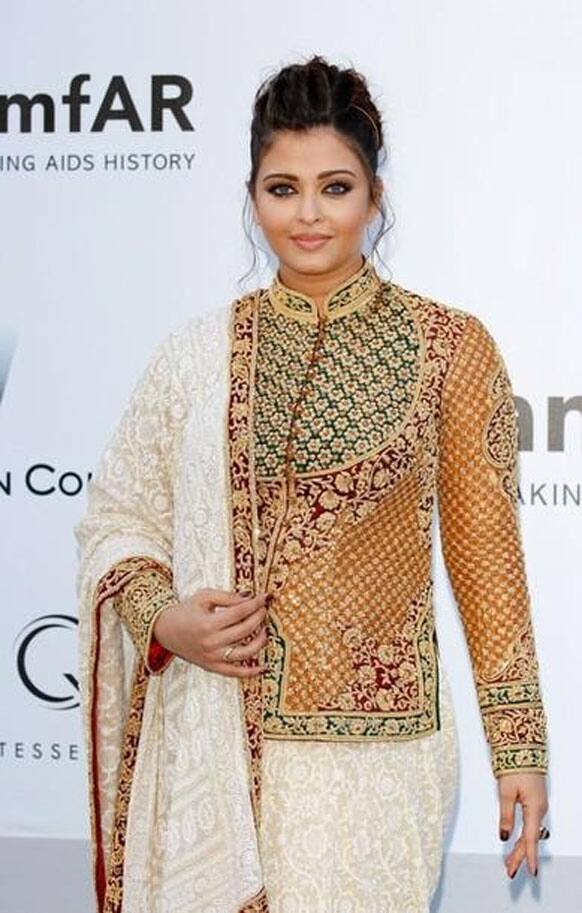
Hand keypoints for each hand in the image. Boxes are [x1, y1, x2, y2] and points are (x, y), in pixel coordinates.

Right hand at [153, 587, 269, 677]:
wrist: (165, 630)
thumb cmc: (185, 611)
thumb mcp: (203, 597)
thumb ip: (227, 596)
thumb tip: (250, 597)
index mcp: (208, 623)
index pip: (240, 612)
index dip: (255, 604)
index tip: (265, 598)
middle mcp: (211, 642)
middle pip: (245, 630)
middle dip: (259, 617)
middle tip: (264, 609)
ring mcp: (212, 657)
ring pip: (244, 653)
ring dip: (260, 641)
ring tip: (264, 630)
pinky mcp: (212, 667)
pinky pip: (235, 673)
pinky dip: (250, 672)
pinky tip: (263, 667)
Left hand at [498, 771, 548, 877]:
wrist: (524, 748)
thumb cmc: (516, 766)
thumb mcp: (506, 792)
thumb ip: (506, 815)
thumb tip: (504, 835)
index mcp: (534, 808)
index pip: (530, 838)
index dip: (528, 856)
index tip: (530, 871)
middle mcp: (540, 809)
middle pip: (529, 838)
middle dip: (520, 855)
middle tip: (510, 870)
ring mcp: (539, 805)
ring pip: (530, 832)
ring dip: (521, 847)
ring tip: (510, 861)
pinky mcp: (535, 802)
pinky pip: (531, 824)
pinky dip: (524, 836)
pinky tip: (518, 842)